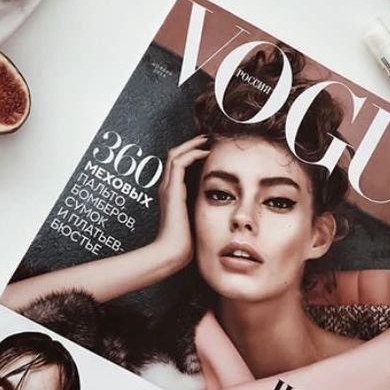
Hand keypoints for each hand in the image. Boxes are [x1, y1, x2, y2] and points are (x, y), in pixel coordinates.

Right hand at [155, 135, 210, 271]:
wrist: (172, 252)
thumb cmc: (186, 242)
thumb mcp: (196, 220)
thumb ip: (203, 209)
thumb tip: (222, 206)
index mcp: (172, 193)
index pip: (178, 164)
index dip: (191, 153)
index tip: (209, 148)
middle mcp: (167, 187)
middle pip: (174, 155)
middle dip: (191, 144)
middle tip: (208, 138)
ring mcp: (167, 188)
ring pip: (174, 155)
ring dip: (191, 145)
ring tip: (207, 140)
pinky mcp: (171, 190)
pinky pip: (178, 163)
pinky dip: (192, 154)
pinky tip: (206, 153)